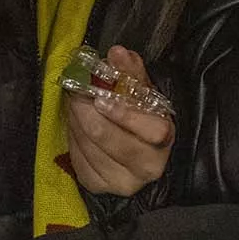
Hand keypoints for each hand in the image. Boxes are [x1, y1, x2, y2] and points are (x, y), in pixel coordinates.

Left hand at [66, 46, 174, 195]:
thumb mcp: (142, 93)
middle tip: (77, 94)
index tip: (102, 97)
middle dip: (87, 113)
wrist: (137, 150)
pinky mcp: (100, 187)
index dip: (126, 114)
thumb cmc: (141, 116)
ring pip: (90, 149)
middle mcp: (148, 167)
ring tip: (75, 105)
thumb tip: (117, 52)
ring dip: (76, 122)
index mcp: (164, 140)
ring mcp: (123, 182)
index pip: (152, 131)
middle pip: (111, 140)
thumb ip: (131, 72)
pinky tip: (76, 127)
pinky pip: (79, 161)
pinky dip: (73, 139)